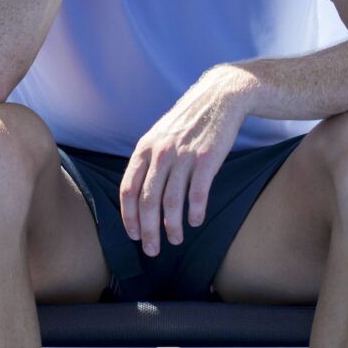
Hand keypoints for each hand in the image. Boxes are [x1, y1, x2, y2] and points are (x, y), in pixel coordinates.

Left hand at [121, 67, 253, 256]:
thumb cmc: (188, 121)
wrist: (220, 97)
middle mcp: (161, 153)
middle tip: (152, 250)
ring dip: (172, 227)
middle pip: (148, 202)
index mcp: (144, 149)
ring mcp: (184, 156)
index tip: (134, 235)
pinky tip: (196, 222)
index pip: (128, 190)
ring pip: (172, 202)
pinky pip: (197, 195)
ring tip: (175, 240)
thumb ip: (148, 161)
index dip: (129, 217)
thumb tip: (140, 196)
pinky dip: (195, 212)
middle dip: (148, 231)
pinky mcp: (207, 159)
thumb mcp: (159, 135)